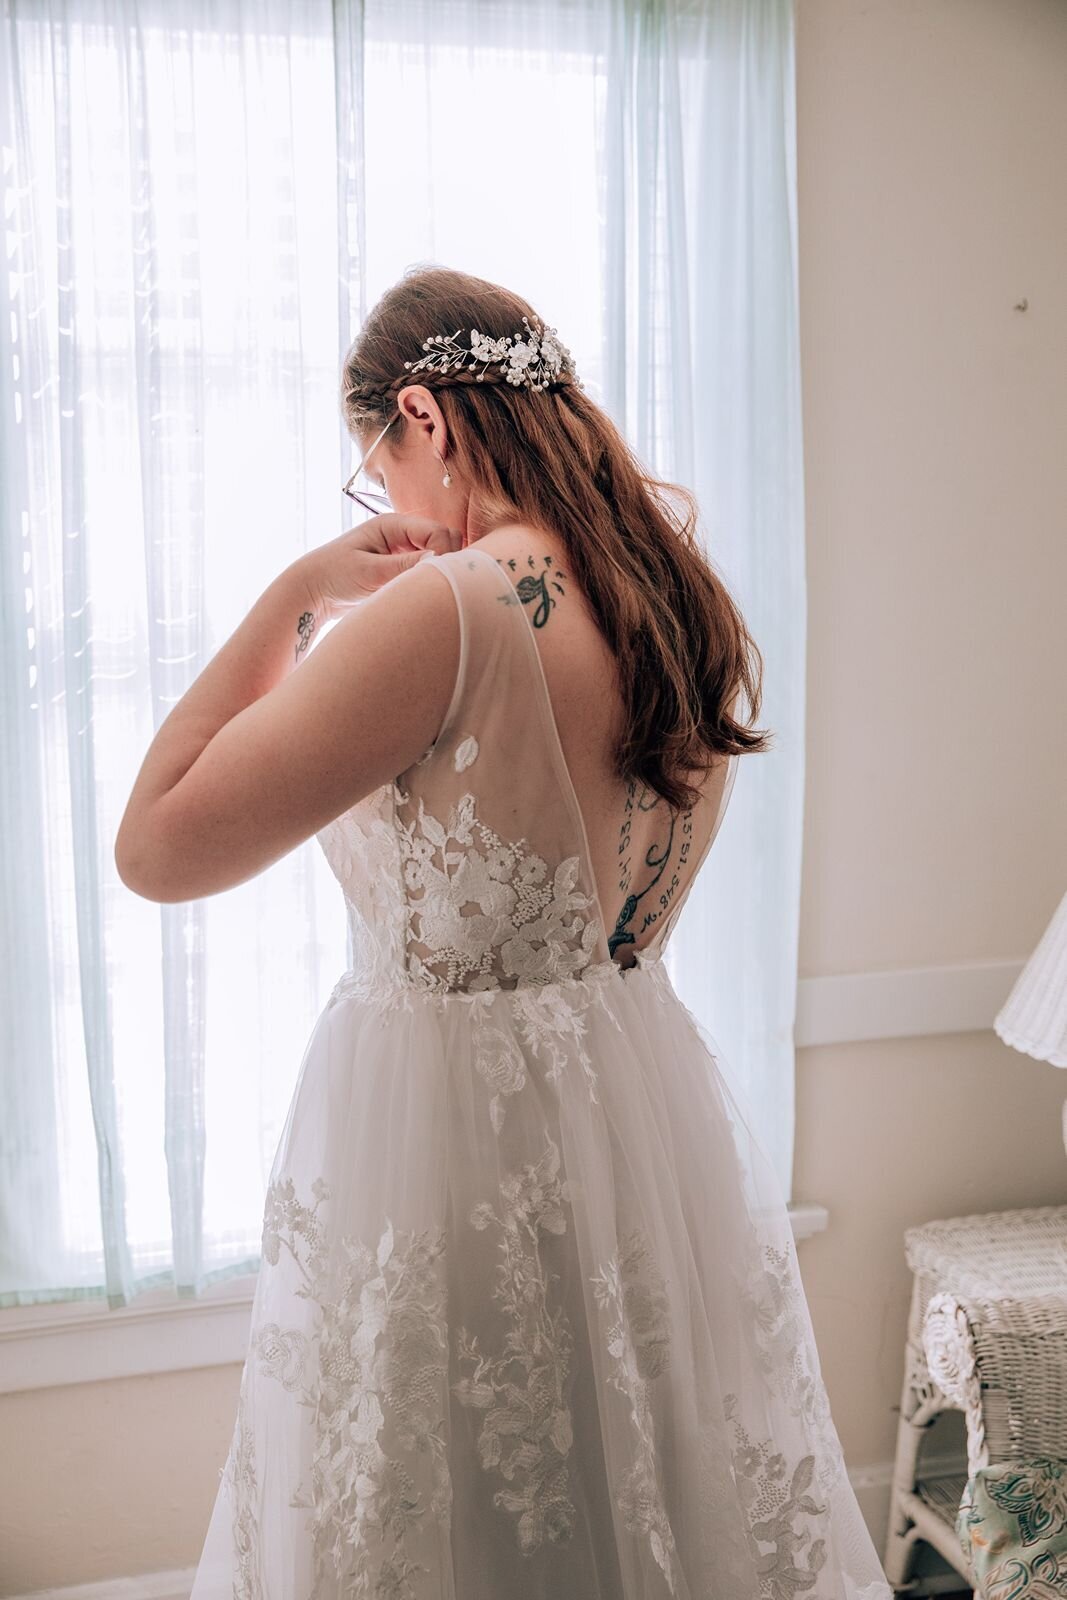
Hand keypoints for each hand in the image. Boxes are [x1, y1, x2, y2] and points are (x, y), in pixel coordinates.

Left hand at [295, 514, 465, 620]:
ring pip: (440, 556)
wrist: (312, 592)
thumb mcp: (369, 571)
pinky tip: (420, 595)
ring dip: (439, 572)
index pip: (437, 532)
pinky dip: (430, 581)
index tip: (436, 577)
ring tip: (425, 591)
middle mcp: (402, 534)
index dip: (444, 553)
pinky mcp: (402, 568)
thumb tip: (438, 559)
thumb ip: (404, 565)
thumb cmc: (333, 576)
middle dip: (446, 561)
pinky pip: (428, 571)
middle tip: (433, 586)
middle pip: (445, 540)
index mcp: (393, 524)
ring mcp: (404, 551)